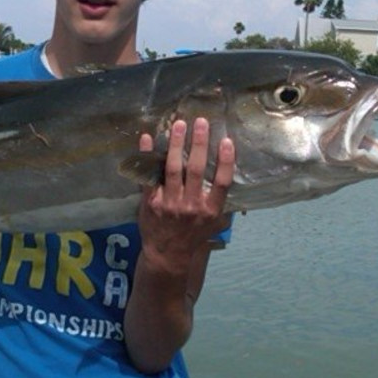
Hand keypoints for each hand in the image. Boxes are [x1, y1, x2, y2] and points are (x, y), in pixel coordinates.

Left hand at [137, 118, 234, 273]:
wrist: (167, 255)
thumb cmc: (193, 236)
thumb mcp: (214, 224)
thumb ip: (220, 201)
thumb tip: (230, 174)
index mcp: (210, 210)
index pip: (222, 182)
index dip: (225, 161)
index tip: (227, 141)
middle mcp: (191, 205)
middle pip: (196, 169)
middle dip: (198, 143)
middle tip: (200, 122)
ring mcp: (170, 203)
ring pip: (173, 169)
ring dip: (176, 144)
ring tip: (179, 125)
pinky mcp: (151, 202)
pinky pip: (149, 176)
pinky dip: (147, 156)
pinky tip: (147, 139)